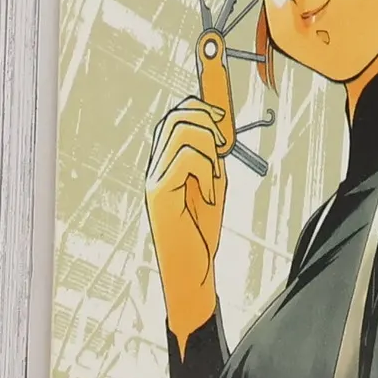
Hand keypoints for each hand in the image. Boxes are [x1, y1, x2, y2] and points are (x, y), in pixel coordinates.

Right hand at [145, 97, 229, 346]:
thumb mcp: (212, 185)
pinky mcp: (160, 194)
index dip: (198, 107)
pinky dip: (206, 170)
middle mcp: (154, 168)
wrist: (191, 270)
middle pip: (176, 117)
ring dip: (209, 150)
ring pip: (182, 132)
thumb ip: (210, 159)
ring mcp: (154, 180)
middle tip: (223, 148)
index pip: (173, 117)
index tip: (221, 117)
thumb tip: (217, 130)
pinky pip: (185, 157)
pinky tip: (210, 196)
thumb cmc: (200, 232)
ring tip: (215, 179)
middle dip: (206, 122)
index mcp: (165, 164)